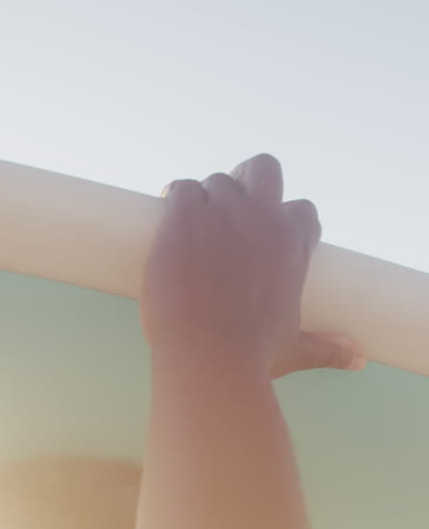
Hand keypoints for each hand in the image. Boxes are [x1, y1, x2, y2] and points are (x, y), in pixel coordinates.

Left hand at [141, 153, 364, 377]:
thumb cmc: (253, 355)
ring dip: (205, 198)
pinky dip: (174, 199)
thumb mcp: (294, 348)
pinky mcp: (185, 216)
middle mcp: (262, 217)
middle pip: (263, 168)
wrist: (208, 355)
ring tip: (192, 227)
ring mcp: (223, 212)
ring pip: (216, 180)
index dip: (285, 219)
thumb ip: (326, 349)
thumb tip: (359, 360)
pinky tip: (169, 218)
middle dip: (248, 181)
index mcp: (293, 244)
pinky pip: (181, 188)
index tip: (268, 236)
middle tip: (228, 210)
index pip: (302, 211)